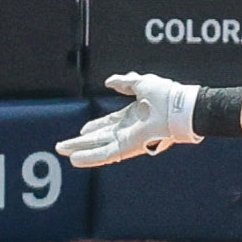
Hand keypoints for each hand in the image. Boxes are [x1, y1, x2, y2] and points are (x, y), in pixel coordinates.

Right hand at [60, 71, 205, 164]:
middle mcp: (128, 129)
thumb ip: (125, 82)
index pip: (109, 123)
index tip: (82, 129)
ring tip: (63, 152)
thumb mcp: (141, 83)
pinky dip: (90, 157)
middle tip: (63, 146)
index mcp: (133, 115)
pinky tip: (75, 159)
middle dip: (81, 141)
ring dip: (80, 149)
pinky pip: (105, 155)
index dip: (94, 126)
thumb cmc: (166, 95)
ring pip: (99, 147)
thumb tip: (109, 82)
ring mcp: (127, 139)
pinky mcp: (127, 148)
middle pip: (100, 137)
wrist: (178, 108)